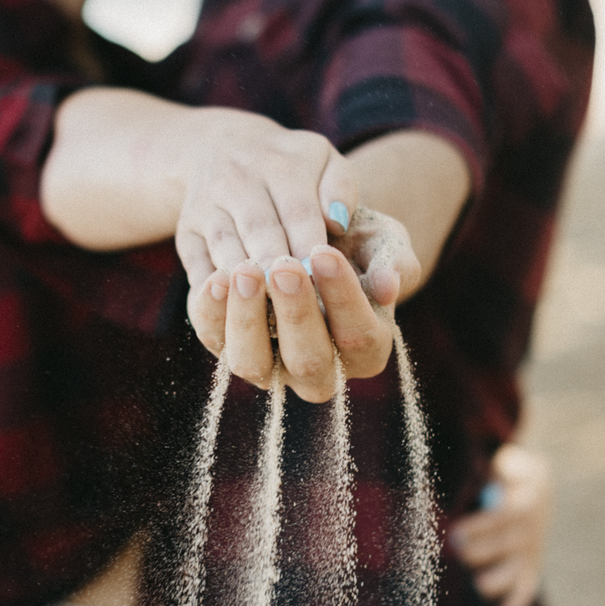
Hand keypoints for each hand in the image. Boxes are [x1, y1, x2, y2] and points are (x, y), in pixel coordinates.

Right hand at [174, 112, 356, 291]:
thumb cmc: (289, 165)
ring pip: (225, 247)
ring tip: (266, 310)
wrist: (222, 146)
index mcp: (279, 164)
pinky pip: (195, 263)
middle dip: (277, 268)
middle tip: (297, 304)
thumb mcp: (322, 159)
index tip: (324, 279)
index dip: (309, 246)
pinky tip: (229, 308)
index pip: (298, 210)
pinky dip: (210, 289)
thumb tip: (338, 222)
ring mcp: (206, 207)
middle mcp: (237, 181)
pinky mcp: (186, 232)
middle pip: (259, 230)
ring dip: (245, 281)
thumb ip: (341, 187)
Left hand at [187, 208, 422, 403]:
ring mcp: (270, 367)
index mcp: (367, 349)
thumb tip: (388, 286)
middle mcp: (318, 370)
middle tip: (286, 267)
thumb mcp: (382, 240)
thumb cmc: (355, 241)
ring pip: (253, 365)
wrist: (308, 234)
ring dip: (246, 320)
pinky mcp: (229, 348)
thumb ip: (393, 259)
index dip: (345, 298)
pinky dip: (211, 313)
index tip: (327, 252)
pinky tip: (216, 278)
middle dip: (296, 315)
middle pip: (309, 363)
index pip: (360, 337)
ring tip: (245, 270)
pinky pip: (215, 341)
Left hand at [448, 443, 551, 605]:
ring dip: (499, 579)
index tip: (455, 533)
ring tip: (479, 585)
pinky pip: (526, 586)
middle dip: (480, 551)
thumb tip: (497, 470)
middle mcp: (531, 530)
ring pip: (517, 569)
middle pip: (506, 545)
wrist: (538, 490)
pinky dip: (517, 600)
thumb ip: (506, 464)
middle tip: (455, 552)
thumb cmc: (511, 473)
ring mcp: (531, 550)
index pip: (503, 518)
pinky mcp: (529, 566)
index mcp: (526, 502)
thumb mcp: (513, 461)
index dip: (480, 527)